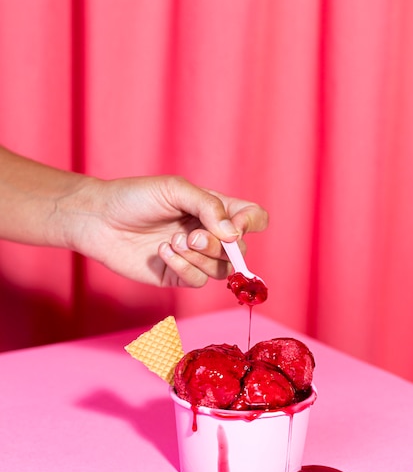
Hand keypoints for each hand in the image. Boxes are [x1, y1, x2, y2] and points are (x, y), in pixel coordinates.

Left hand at [68, 175, 267, 286]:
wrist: (99, 220)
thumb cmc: (135, 197)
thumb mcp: (175, 190)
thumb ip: (210, 207)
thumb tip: (235, 235)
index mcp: (214, 209)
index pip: (254, 218)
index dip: (251, 223)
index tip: (234, 225)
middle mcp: (209, 234)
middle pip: (239, 250)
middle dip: (217, 245)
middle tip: (190, 236)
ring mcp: (195, 257)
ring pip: (222, 270)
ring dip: (199, 257)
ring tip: (173, 242)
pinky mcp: (178, 275)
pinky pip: (199, 281)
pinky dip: (184, 267)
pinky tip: (163, 252)